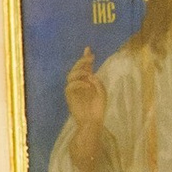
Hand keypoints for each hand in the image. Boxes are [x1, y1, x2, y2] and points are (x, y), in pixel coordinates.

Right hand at [64, 46, 106, 164]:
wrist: (92, 122)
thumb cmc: (98, 109)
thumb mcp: (102, 92)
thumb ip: (96, 82)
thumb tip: (89, 75)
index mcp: (88, 82)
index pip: (85, 68)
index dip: (85, 58)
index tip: (88, 49)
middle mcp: (80, 84)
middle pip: (77, 69)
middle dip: (82, 62)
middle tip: (89, 58)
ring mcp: (74, 90)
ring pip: (71, 75)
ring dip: (79, 71)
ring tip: (87, 72)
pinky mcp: (69, 96)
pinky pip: (70, 86)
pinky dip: (78, 83)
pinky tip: (86, 85)